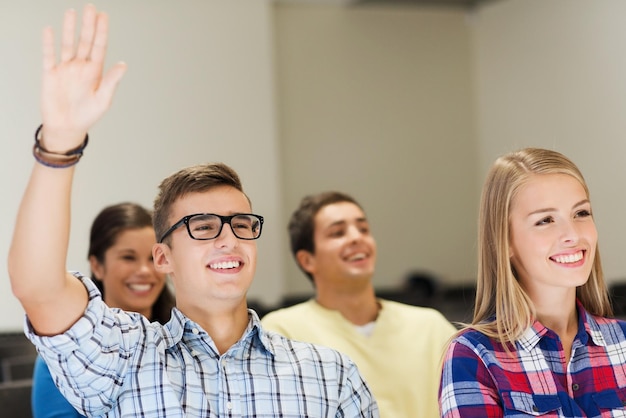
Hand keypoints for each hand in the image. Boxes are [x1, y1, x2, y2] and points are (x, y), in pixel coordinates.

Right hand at [40, 4, 126, 150]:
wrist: (66, 128)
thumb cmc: (87, 115)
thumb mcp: (103, 99)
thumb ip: (112, 81)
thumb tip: (123, 64)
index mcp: (95, 72)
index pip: (99, 47)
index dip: (101, 31)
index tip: (103, 16)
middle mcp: (81, 67)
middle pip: (84, 41)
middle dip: (88, 25)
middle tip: (91, 7)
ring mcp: (65, 69)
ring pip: (68, 44)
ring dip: (70, 28)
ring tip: (72, 12)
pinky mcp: (51, 74)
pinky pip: (49, 56)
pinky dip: (49, 43)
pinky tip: (50, 29)